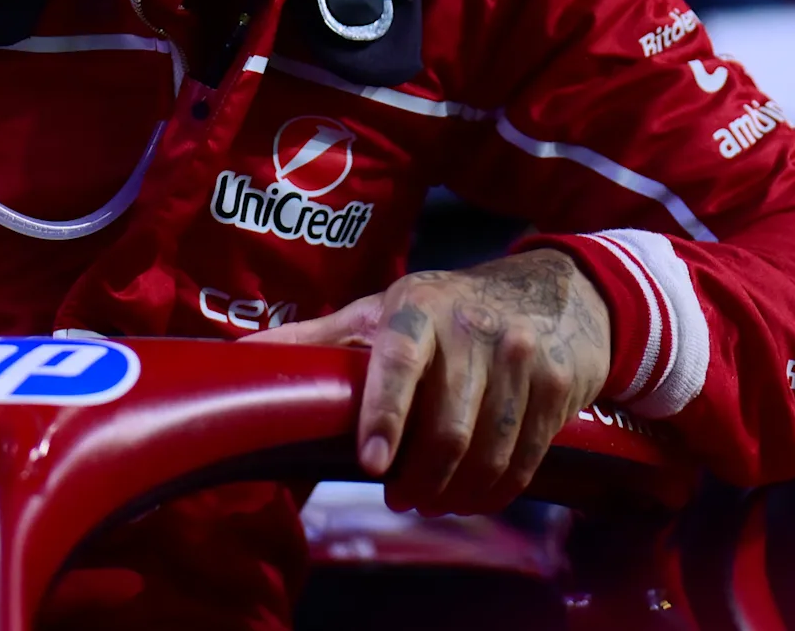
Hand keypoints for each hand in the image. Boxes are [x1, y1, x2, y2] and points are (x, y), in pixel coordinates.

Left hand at [247, 248, 614, 515]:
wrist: (555, 292)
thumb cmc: (446, 309)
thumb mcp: (380, 311)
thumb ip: (314, 341)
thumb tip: (236, 360)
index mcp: (417, 306)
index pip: (399, 360)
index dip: (385, 414)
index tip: (373, 464)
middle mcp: (473, 326)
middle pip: (448, 428)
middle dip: (420, 480)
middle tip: (400, 497)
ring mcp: (521, 355)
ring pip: (488, 451)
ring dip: (457, 493)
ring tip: (435, 500)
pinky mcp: (558, 383)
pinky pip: (525, 458)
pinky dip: (497, 490)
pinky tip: (477, 494)